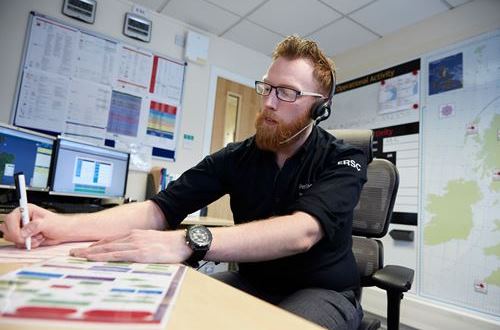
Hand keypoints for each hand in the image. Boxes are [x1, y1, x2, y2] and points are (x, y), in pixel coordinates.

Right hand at [0, 204, 66, 247]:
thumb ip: (35, 226)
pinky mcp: (24, 237)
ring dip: (25, 241)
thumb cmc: (59, 224)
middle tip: (31, 238)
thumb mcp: (48, 223)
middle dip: (19, 237)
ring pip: (12, 238)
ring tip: (38, 237)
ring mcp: (22, 228)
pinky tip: (37, 240)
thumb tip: (24, 231)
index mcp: (26, 210)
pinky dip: (28, 245)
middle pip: (7, 229)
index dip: (13, 229)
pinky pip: (18, 244)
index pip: (10, 219)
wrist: (64, 232)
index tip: (21, 236)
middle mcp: (21, 219)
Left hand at [70, 229, 191, 262]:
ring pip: (108, 248)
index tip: (85, 249)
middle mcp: (132, 237)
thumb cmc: (170, 244)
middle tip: (74, 252)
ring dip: (92, 253)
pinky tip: (96, 258)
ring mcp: (135, 244)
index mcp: (135, 234)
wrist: (183, 242)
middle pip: (106, 243)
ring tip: (78, 256)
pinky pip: (118, 254)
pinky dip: (104, 256)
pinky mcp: (139, 252)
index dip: (97, 245)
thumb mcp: (152, 241)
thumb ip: (140, 244)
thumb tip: (132, 252)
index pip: (111, 240)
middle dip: (88, 248)